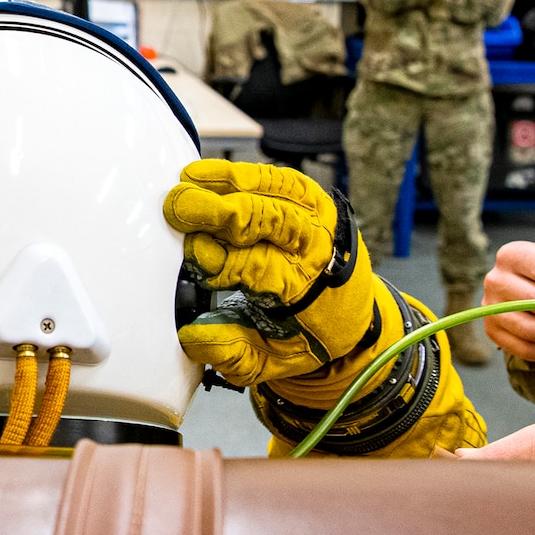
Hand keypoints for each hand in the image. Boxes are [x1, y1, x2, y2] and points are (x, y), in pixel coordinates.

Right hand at [165, 160, 373, 376]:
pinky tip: (209, 174)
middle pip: (269, 218)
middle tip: (178, 208)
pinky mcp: (312, 199)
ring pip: (274, 189)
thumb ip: (233, 354)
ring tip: (187, 181)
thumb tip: (193, 336)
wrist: (355, 314)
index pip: (260, 267)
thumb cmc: (309, 334)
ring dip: (228, 182)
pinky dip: (243, 172)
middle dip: (220, 212)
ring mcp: (318, 217)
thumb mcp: (273, 361)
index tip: (194, 256)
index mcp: (306, 290)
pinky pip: (279, 177)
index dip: (223, 260)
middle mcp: (317, 247)